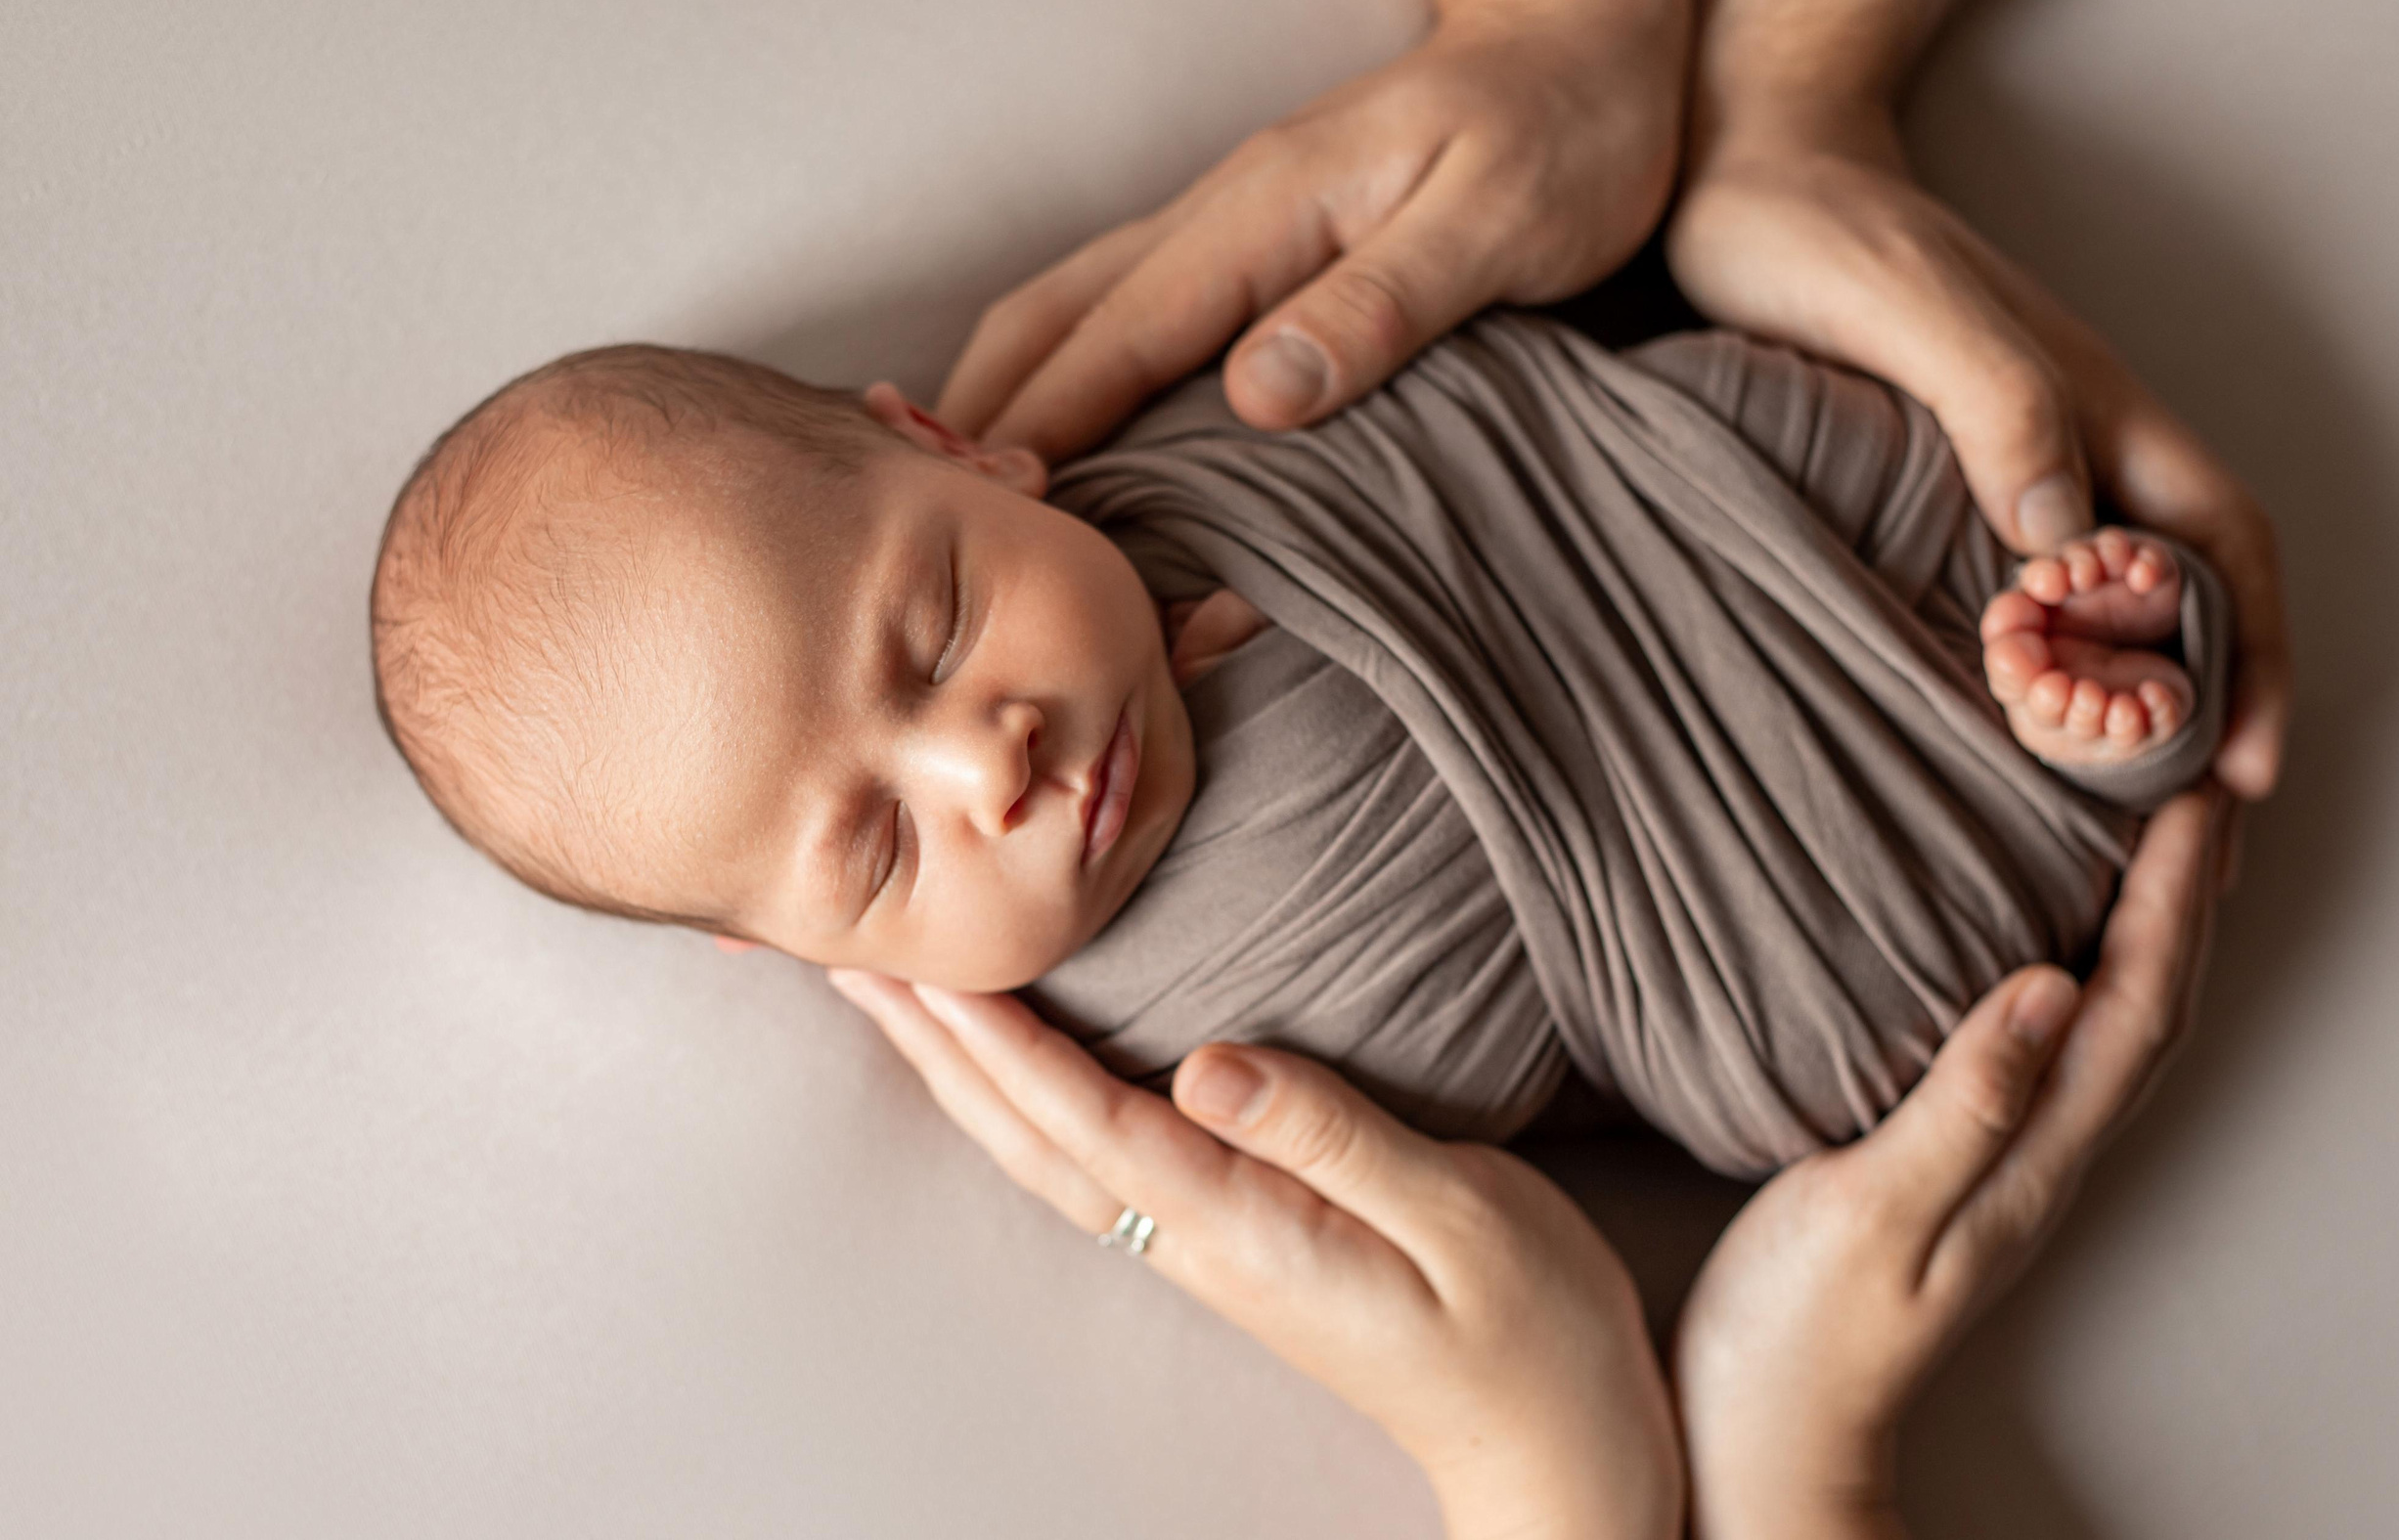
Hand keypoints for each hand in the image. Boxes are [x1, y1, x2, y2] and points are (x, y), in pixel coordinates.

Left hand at [827, 969, 1681, 1539]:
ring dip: (954, 1071)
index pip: (1089, 1115)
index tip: (917, 955)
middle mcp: (1198, 1242)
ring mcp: (1202, 1251)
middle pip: (1029, 1135)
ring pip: (1043, 1152)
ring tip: (887, 993)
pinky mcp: (1225, 1246)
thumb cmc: (1531, 1332)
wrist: (1553, 1450)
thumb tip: (1207, 1062)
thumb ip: (1335, 1136)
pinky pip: (1089, 1159)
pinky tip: (1003, 1065)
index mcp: (1245, 1228)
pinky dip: (1020, 1101)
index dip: (997, 1034)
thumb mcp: (1464, 1221)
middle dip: (931, 1042)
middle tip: (840, 951)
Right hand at [938, 0, 1683, 462]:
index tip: (994, 519)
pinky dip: (1074, 383)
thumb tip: (1258, 397)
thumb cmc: (1564, 127)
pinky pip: (1130, 319)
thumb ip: (1380, 307)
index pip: (1122, 337)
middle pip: (1054, 320)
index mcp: (1268, 214)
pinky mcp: (1259, 252)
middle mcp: (1225, 217)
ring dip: (1013, 400)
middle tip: (944, 532)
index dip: (1048, 430)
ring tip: (976, 506)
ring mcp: (1233, 231)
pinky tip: (1071, 445)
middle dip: (983, 418)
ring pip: (1076, 314)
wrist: (1585, 32)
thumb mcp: (1497, 222)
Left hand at [1669, 122, 2290, 799]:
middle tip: (2179, 834)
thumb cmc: (1812, 229)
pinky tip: (1982, 723)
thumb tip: (2063, 540)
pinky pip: (2005, 585)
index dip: (2250, 655)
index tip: (2245, 770)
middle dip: (2198, 707)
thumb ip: (1994, 404)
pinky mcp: (1923, 475)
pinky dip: (2025, 661)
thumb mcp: (1904, 311)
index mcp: (2087, 408)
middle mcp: (2062, 442)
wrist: (1736, 166)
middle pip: (2175, 591)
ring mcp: (1996, 459)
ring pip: (2094, 599)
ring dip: (2112, 696)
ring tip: (2093, 812)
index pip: (2216, 545)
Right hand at [1673, 785, 2233, 1536]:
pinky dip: (2066, 966)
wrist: (1768, 1435)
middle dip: (2183, 894)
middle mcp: (2037, 1156)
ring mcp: (2001, 1161)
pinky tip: (2032, 936)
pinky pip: (2042, 1041)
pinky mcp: (1954, 1160)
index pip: (2136, 1007)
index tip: (2190, 796)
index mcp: (2030, 1159)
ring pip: (2102, 1022)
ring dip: (2138, 923)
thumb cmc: (1802, 1338)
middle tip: (2195, 784)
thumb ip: (1963, 1106)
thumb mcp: (1870, 1213)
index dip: (2171, 898)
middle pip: (2145, 1006)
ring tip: (2138, 836)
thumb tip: (2049, 987)